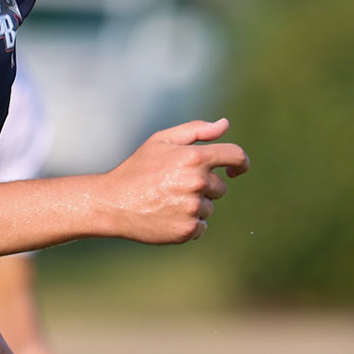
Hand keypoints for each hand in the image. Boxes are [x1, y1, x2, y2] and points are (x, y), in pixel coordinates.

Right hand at [103, 118, 249, 243]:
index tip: (236, 170)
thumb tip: (225, 124)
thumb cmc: (138, 169)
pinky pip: (201, 227)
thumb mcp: (162, 141)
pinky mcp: (187, 229)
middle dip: (204, 187)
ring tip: (167, 202)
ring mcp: (193, 208)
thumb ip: (196, 130)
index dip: (241, 163)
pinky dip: (188, 224)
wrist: (113, 203)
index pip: (235, 156)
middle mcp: (197, 182)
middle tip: (174, 187)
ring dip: (195, 206)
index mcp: (194, 157)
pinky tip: (167, 217)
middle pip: (220, 187)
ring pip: (209, 208)